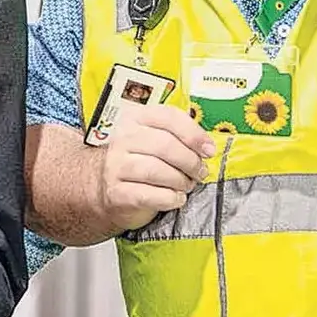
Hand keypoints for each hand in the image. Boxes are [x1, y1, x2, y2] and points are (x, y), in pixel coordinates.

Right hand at [92, 104, 213, 232]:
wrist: (108, 187)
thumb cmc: (140, 161)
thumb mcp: (157, 139)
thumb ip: (181, 137)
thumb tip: (206, 147)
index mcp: (135, 119)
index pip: (169, 117)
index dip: (194, 134)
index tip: (208, 150)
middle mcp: (122, 139)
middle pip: (165, 145)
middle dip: (190, 162)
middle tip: (199, 172)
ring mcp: (116, 165)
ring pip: (157, 171)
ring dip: (180, 181)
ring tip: (185, 185)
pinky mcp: (116, 192)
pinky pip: (151, 195)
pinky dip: (170, 198)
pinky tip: (174, 197)